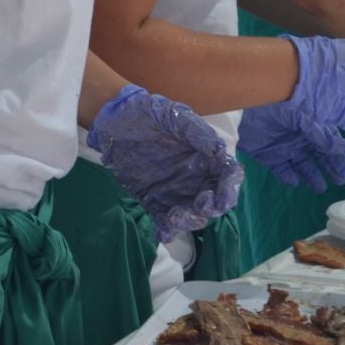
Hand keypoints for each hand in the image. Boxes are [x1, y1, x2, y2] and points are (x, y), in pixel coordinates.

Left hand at [89, 85, 241, 241]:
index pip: (228, 176)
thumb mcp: (173, 115)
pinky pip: (164, 221)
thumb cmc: (147, 112)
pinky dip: (166, 231)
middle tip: (199, 206)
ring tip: (174, 216)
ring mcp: (174, 190)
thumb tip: (220, 151)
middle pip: (213, 201)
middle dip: (209, 209)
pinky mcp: (153, 200)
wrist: (113, 120)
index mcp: (205, 155)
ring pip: (191, 215)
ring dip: (188, 221)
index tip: (223, 200)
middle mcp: (195, 176)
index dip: (230, 189)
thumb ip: (196, 132)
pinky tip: (162, 232)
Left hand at [237, 103, 344, 192]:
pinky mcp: (267, 155)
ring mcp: (284, 147)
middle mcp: (300, 138)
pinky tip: (294, 181)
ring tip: (320, 187)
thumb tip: (344, 149)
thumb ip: (322, 135)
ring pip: (301, 165)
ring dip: (311, 176)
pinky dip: (287, 176)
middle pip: (318, 156)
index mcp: (311, 127)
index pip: (330, 145)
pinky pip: (280, 169)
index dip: (339, 159)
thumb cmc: (281, 106)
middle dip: (329, 168)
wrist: (250, 103)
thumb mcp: (304, 118)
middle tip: (339, 181)